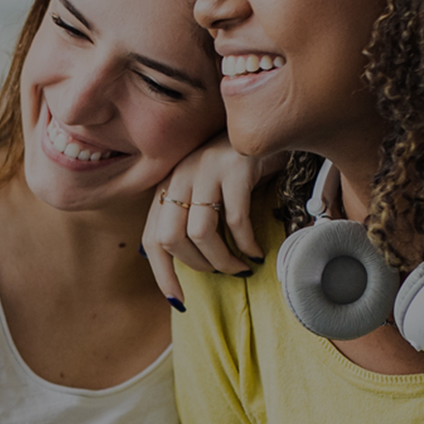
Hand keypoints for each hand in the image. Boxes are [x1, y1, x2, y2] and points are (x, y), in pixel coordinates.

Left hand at [143, 133, 283, 305]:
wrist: (271, 123)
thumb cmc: (240, 167)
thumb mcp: (208, 189)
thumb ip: (192, 216)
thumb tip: (186, 262)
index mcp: (168, 184)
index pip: (151, 237)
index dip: (162, 274)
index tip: (179, 300)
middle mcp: (180, 174)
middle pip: (170, 238)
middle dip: (197, 266)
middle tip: (223, 272)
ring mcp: (206, 168)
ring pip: (200, 233)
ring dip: (222, 260)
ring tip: (242, 266)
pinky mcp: (235, 167)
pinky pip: (235, 220)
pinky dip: (246, 243)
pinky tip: (257, 251)